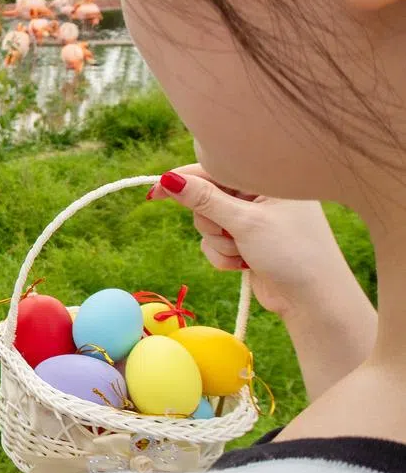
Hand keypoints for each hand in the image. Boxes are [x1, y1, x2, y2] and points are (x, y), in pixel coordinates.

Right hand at [148, 165, 361, 315]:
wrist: (315, 302)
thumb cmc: (291, 254)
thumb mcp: (245, 223)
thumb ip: (204, 200)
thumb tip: (168, 179)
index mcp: (269, 180)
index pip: (217, 170)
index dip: (185, 180)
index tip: (156, 191)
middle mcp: (262, 196)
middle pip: (207, 199)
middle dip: (213, 223)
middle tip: (232, 235)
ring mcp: (254, 220)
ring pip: (208, 225)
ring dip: (219, 244)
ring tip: (245, 254)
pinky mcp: (247, 242)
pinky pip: (216, 244)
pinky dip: (224, 257)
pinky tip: (245, 266)